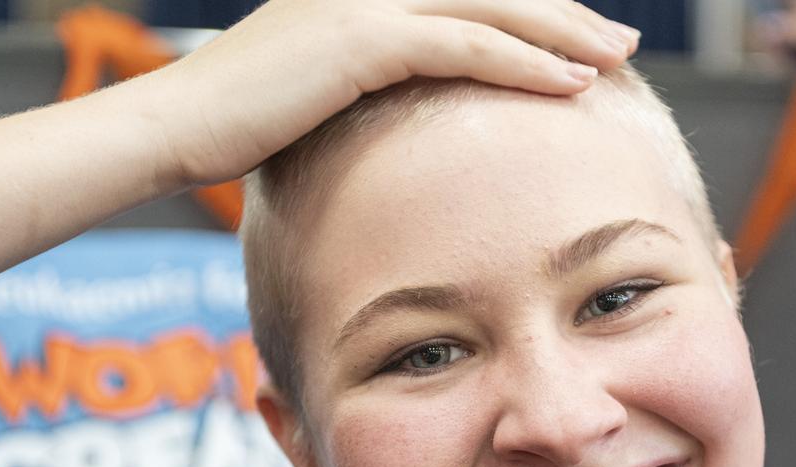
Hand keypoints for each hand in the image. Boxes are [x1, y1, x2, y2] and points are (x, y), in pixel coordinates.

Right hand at [156, 0, 640, 186]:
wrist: (174, 125)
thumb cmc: (238, 122)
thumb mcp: (314, 92)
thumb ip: (366, 86)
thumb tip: (404, 119)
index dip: (531, 14)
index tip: (578, 42)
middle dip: (565, 16)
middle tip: (621, 42)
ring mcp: (365, 2)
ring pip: (490, 8)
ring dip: (562, 35)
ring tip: (616, 60)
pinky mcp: (359, 38)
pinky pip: (462, 45)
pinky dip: (521, 62)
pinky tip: (570, 85)